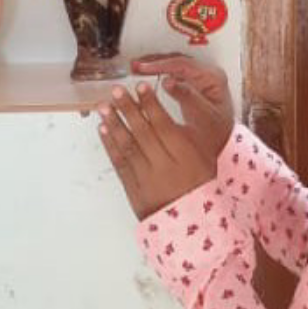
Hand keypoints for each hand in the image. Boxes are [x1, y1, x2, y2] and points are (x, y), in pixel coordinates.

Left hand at [97, 82, 216, 220]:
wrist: (191, 222)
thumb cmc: (200, 184)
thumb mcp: (204, 156)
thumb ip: (187, 134)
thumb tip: (162, 111)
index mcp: (184, 154)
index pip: (163, 123)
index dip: (150, 103)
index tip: (140, 86)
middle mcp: (164, 165)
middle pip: (142, 131)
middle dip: (128, 108)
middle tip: (117, 90)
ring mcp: (147, 178)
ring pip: (128, 146)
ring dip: (114, 124)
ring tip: (104, 106)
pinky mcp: (134, 189)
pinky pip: (120, 164)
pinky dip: (110, 146)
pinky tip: (103, 130)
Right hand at [130, 52, 235, 165]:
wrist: (222, 142)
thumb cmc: (215, 131)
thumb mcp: (202, 116)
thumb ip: (187, 98)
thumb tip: (167, 81)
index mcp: (212, 77)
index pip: (183, 64)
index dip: (161, 65)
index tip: (143, 69)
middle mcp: (207, 72)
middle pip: (177, 60)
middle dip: (155, 62)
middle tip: (134, 66)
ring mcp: (200, 76)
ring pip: (174, 64)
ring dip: (154, 65)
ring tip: (135, 68)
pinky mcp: (193, 82)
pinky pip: (173, 71)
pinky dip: (158, 72)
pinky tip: (144, 75)